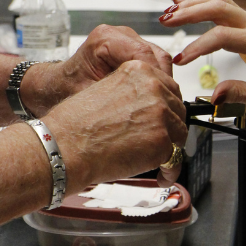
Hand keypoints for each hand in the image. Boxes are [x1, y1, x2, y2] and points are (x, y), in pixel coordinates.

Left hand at [23, 25, 172, 116]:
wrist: (55, 86)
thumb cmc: (66, 91)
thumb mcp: (90, 97)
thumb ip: (117, 98)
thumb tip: (147, 109)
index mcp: (105, 39)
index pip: (144, 55)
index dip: (156, 81)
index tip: (162, 102)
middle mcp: (119, 34)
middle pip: (156, 56)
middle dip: (163, 84)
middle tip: (165, 109)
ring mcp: (127, 39)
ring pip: (159, 60)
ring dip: (162, 83)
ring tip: (160, 106)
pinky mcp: (133, 48)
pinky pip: (154, 63)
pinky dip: (157, 80)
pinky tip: (153, 98)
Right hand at [43, 60, 187, 190]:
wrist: (65, 145)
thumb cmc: (76, 123)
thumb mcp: (106, 90)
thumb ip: (133, 94)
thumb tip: (151, 109)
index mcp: (139, 70)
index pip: (168, 87)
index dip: (166, 107)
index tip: (162, 118)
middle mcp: (154, 88)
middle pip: (178, 109)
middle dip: (170, 127)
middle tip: (160, 141)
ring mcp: (160, 114)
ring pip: (180, 134)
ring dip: (171, 148)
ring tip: (159, 161)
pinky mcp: (162, 142)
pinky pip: (176, 159)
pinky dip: (169, 170)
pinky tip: (161, 175)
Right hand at [159, 0, 245, 110]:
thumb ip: (239, 94)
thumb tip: (214, 96)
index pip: (223, 36)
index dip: (198, 46)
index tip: (180, 60)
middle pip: (219, 8)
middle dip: (189, 12)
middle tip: (165, 21)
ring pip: (219, 1)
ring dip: (192, 4)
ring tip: (168, 12)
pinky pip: (222, 5)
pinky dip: (200, 3)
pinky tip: (182, 7)